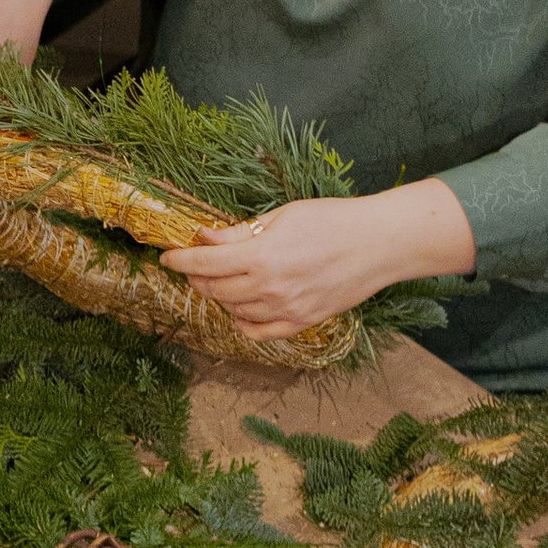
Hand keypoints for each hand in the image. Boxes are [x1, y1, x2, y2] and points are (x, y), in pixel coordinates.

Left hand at [162, 198, 401, 337]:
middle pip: (214, 289)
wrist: (380, 244)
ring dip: (220, 296)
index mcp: (261, 255)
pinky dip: (244, 323)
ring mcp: (286, 309)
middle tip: (195, 265)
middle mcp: (270, 287)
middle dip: (197, 277)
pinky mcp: (303, 322)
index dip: (179, 260)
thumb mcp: (282, 215)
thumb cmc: (334, 220)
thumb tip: (205, 237)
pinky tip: (241, 309)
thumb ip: (240, 232)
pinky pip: (260, 332)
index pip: (204, 264)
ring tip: (222, 280)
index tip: (168, 257)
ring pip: (234, 310)